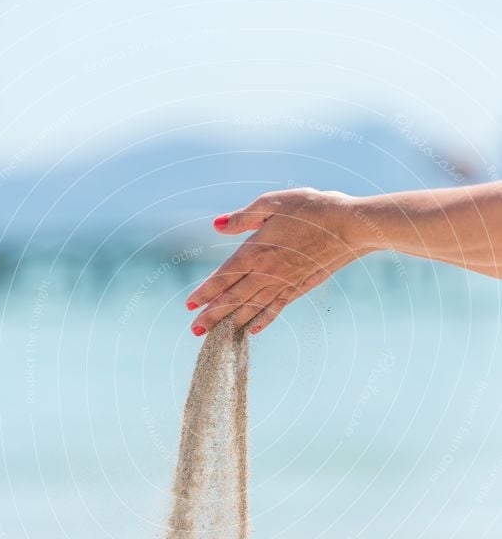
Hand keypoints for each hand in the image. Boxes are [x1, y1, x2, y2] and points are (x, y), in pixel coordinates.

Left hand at [186, 188, 362, 334]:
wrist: (350, 225)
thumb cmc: (312, 208)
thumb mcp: (273, 203)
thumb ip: (243, 217)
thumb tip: (216, 226)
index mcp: (256, 250)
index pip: (223, 277)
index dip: (205, 292)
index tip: (189, 306)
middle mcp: (267, 272)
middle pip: (233, 298)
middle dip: (212, 315)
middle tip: (195, 330)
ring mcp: (284, 282)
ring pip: (252, 307)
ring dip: (232, 322)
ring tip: (215, 336)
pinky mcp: (300, 286)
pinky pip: (277, 308)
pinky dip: (264, 319)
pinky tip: (254, 330)